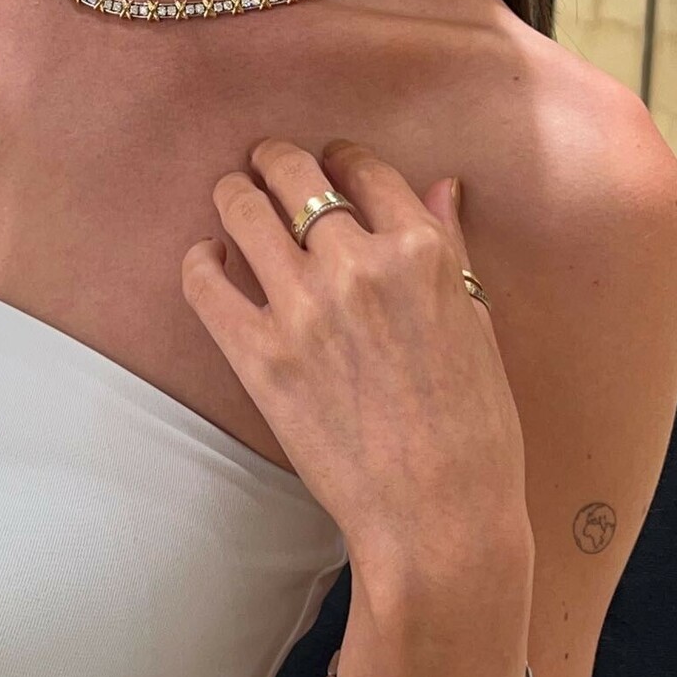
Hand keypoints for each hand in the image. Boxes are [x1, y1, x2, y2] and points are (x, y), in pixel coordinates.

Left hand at [181, 137, 529, 573]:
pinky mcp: (259, 356)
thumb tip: (439, 187)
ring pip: (244, 210)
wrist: (439, 518)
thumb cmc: (474, 430)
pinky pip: (205, 282)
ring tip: (231, 197)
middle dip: (274, 160)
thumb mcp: (477, 325)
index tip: (328, 162)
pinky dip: (200, 260)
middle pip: (295, 174)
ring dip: (234, 194)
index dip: (339, 158)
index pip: (364, 169)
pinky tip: (208, 259)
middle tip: (264, 163)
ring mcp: (304, 308)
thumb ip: (450, 248)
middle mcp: (360, 265)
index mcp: (421, 252)